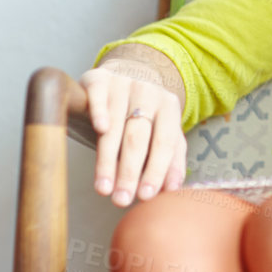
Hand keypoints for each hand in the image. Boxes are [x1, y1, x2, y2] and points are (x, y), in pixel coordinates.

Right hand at [77, 60, 186, 206]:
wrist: (128, 71)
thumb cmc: (146, 112)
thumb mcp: (163, 131)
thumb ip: (171, 157)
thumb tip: (172, 188)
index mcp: (169, 107)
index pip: (164, 142)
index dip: (156, 170)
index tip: (146, 197)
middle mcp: (149, 93)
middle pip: (138, 137)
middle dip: (130, 171)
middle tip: (121, 200)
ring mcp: (124, 83)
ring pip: (115, 124)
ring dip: (108, 159)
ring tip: (103, 188)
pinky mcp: (99, 78)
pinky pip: (98, 94)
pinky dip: (100, 110)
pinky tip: (100, 128)